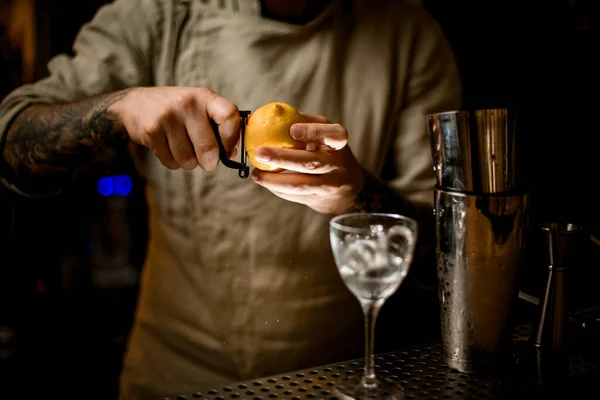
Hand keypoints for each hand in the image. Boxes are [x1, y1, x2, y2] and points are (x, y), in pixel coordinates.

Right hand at [109, 87, 238, 169]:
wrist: (134, 104)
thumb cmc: (176, 110)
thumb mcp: (198, 107)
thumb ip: (217, 126)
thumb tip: (232, 153)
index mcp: (204, 97)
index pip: (229, 116)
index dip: (232, 138)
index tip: (228, 151)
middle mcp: (187, 103)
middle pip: (208, 147)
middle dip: (209, 162)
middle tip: (207, 163)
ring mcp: (168, 116)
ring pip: (188, 159)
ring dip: (188, 162)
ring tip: (182, 150)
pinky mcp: (152, 131)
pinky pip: (171, 161)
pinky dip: (173, 162)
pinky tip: (168, 149)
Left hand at [251, 113, 363, 213]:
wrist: (346, 187)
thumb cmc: (327, 151)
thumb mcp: (324, 134)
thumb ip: (302, 122)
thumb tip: (265, 114)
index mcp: (339, 143)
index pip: (332, 135)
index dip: (313, 132)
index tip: (291, 130)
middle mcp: (338, 164)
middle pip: (310, 162)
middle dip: (282, 158)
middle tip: (260, 153)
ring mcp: (330, 185)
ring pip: (300, 183)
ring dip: (274, 179)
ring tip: (256, 174)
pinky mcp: (319, 200)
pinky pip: (294, 194)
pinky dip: (277, 188)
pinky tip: (264, 181)